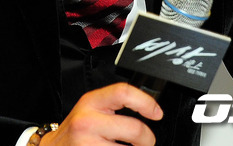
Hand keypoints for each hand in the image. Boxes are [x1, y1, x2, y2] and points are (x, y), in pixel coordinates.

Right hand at [39, 82, 162, 144]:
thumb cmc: (76, 130)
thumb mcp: (90, 108)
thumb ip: (113, 105)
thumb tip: (148, 109)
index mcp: (91, 102)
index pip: (123, 92)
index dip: (145, 102)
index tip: (156, 113)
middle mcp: (88, 122)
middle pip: (134, 129)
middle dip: (148, 139)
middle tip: (147, 142)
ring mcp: (88, 145)